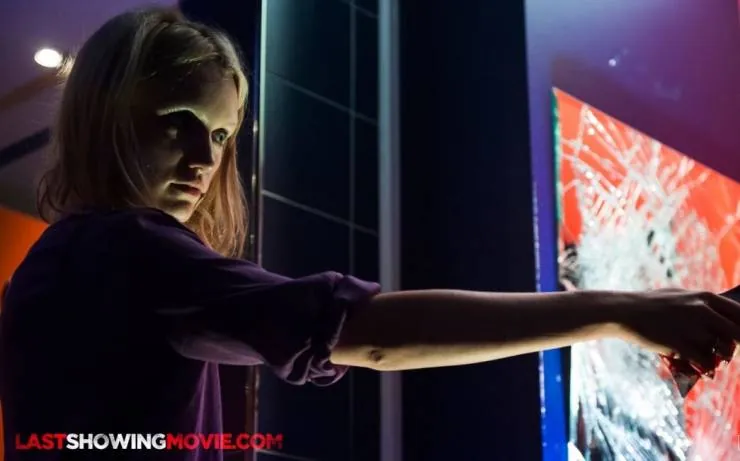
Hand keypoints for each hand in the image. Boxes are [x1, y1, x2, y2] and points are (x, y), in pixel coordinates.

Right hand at [616, 289, 739, 372]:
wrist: (625, 312)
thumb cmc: (653, 304)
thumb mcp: (682, 297)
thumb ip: (704, 306)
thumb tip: (725, 317)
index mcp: (705, 297)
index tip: (739, 339)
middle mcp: (702, 310)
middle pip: (737, 334)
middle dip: (736, 346)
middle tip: (729, 352)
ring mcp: (691, 327)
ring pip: (722, 350)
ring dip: (720, 359)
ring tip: (713, 361)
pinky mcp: (679, 343)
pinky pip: (704, 362)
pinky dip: (707, 368)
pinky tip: (704, 370)